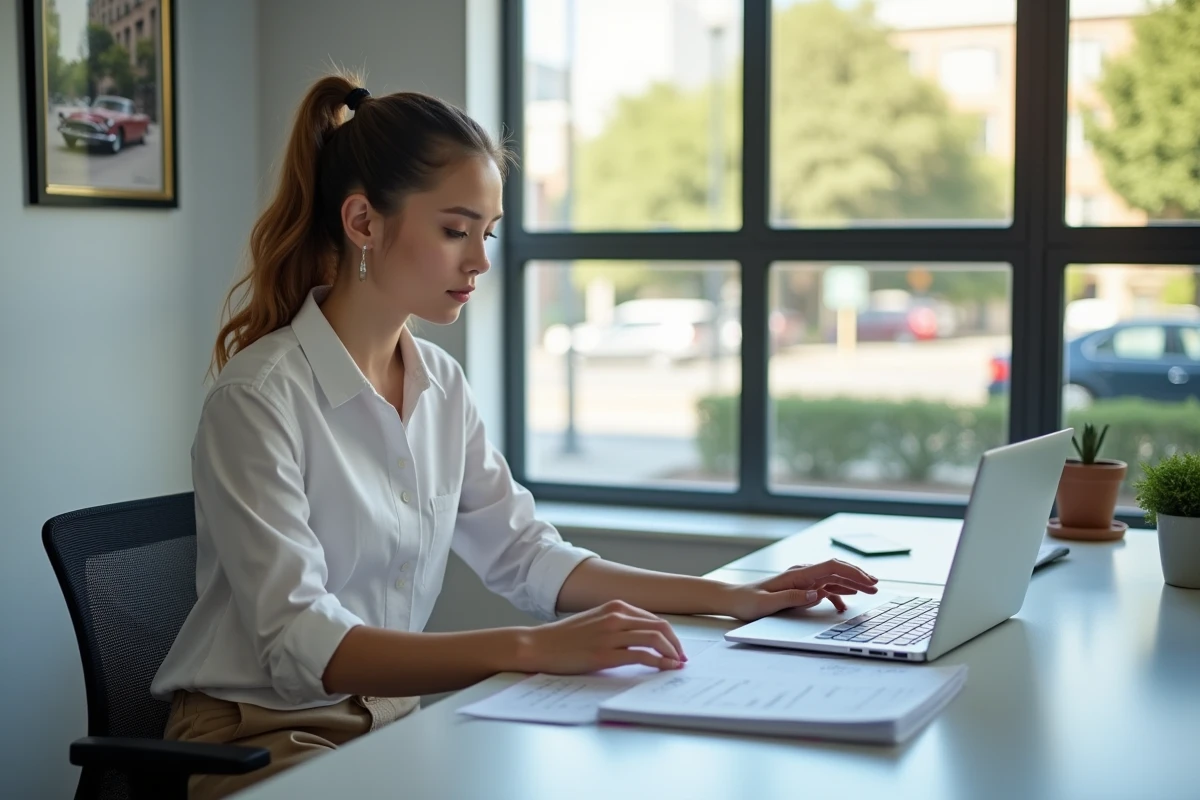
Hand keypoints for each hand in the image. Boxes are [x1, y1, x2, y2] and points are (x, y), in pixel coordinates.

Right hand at [515, 600, 686, 673]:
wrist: (539, 645)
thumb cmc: (565, 638)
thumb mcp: (595, 621)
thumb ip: (618, 624)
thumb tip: (642, 637)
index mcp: (615, 606)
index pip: (654, 618)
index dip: (670, 634)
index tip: (676, 648)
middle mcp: (616, 616)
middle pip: (661, 626)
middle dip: (676, 643)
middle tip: (682, 657)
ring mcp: (611, 634)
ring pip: (655, 639)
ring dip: (672, 653)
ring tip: (677, 665)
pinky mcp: (606, 654)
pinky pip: (642, 656)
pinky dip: (660, 662)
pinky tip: (666, 668)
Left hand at [722, 559, 879, 621]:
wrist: (734, 598)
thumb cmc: (748, 601)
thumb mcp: (768, 603)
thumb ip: (792, 597)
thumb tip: (817, 594)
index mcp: (797, 574)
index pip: (831, 567)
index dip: (852, 572)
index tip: (868, 581)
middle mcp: (802, 574)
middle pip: (836, 571)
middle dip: (858, 577)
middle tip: (876, 586)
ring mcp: (802, 581)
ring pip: (833, 580)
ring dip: (852, 585)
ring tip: (870, 591)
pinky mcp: (800, 589)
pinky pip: (824, 589)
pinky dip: (837, 595)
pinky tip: (845, 604)